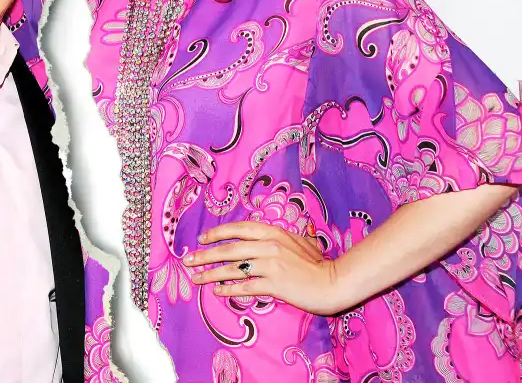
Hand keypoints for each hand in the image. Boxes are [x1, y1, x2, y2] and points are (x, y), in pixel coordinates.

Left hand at [183, 220, 345, 315]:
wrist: (333, 282)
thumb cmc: (318, 263)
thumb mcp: (300, 241)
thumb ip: (281, 238)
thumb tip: (267, 236)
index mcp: (273, 232)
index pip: (238, 229)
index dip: (218, 233)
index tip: (202, 239)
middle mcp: (268, 245)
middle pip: (229, 249)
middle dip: (205, 255)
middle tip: (188, 260)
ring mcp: (270, 265)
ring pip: (232, 269)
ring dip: (210, 274)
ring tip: (195, 278)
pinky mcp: (274, 284)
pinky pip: (245, 287)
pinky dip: (229, 290)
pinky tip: (218, 292)